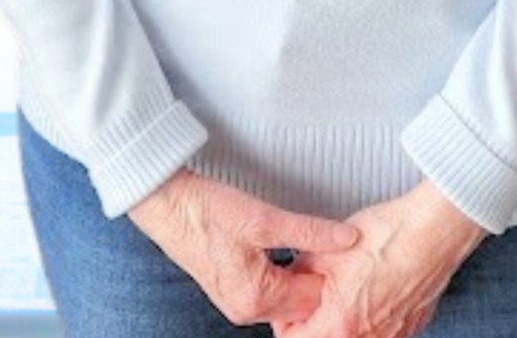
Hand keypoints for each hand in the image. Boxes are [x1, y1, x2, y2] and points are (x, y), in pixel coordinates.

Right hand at [127, 169, 358, 328]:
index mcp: (257, 297)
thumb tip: (348, 238)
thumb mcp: (265, 219)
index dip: (331, 273)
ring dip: (301, 280)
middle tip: (332, 249)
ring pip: (286, 301)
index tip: (343, 250)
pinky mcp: (231, 292)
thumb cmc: (207, 211)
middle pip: (300, 306)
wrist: (167, 205)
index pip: (313, 298)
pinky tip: (289, 256)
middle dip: (318, 281)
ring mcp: (237, 304)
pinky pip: (269, 295)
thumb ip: (310, 232)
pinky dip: (284, 279)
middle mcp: (246, 310)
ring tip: (312, 250)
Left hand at [282, 182, 485, 337]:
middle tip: (315, 296)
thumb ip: (300, 272)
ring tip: (346, 290)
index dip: (285, 320)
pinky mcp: (409, 328)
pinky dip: (370, 318)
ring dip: (343, 321)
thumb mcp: (327, 250)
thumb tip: (292, 278)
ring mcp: (391, 337)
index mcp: (340, 324)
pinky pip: (380, 333)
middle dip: (315, 322)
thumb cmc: (388, 238)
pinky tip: (372, 290)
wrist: (432, 232)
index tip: (290, 305)